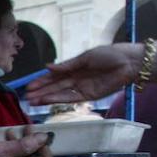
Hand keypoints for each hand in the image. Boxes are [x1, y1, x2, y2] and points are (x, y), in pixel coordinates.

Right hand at [0, 127, 52, 156]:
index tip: (42, 136)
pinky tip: (10, 135)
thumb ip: (24, 145)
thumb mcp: (1, 149)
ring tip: (21, 128)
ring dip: (23, 142)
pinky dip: (14, 146)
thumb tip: (44, 138)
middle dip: (33, 144)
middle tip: (30, 128)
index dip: (43, 150)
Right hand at [25, 43, 143, 103]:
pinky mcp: (89, 95)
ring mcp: (82, 88)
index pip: (54, 76)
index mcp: (74, 68)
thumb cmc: (110, 54)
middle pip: (55, 86)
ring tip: (32, 101)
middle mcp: (76, 79)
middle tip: (26, 96)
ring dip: (46, 97)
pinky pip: (70, 98)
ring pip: (60, 94)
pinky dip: (58, 99)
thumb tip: (47, 67)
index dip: (41, 81)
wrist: (129, 62)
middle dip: (40, 91)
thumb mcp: (85, 57)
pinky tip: (47, 100)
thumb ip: (66, 65)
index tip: (29, 86)